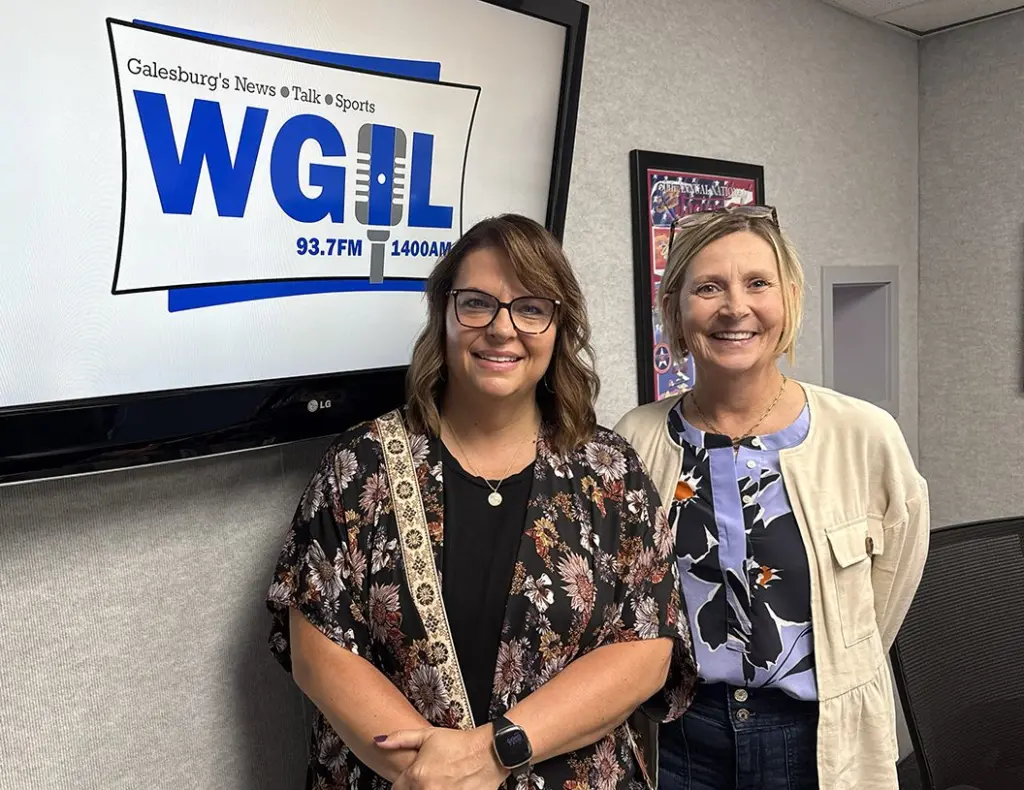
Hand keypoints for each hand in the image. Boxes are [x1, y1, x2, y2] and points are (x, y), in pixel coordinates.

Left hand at [376, 725, 509, 789]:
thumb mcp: (428, 735)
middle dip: (416, 787)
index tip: (412, 779)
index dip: (403, 783)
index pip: (397, 788)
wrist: (490, 752)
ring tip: (439, 781)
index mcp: (417, 776)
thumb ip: (400, 739)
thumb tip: (378, 741)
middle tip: (429, 779)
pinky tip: (450, 785)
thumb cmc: (460, 743)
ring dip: (428, 789)